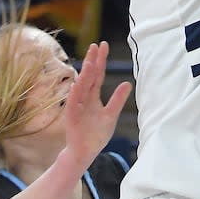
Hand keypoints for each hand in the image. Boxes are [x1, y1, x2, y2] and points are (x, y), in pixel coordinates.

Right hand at [64, 42, 132, 167]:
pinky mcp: (71, 117)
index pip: (97, 75)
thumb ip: (117, 99)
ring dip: (84, 73)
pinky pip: (73, 103)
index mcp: (93, 97)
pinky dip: (75, 93)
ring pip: (81, 86)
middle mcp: (84, 98)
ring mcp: (76, 106)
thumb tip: (128, 83)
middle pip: (89, 76)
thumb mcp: (111, 115)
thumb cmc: (96, 134)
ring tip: (89, 60)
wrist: (84, 153)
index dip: (100, 61)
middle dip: (92, 61)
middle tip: (95, 45)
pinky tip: (77, 83)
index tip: (102, 46)